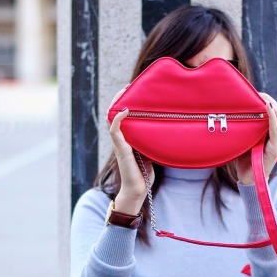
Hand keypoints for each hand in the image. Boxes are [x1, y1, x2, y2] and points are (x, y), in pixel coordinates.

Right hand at [107, 93, 153, 214]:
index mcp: (126, 138)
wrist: (138, 190)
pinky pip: (115, 130)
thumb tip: (165, 127)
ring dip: (116, 103)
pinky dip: (118, 119)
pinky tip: (125, 110)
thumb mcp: (150, 151)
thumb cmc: (145, 173)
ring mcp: (119, 143)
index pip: (120, 116)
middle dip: (118, 98)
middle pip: (113, 113)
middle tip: (128, 86)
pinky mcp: (121, 149)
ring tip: (124, 92)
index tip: (133, 91)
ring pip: (111, 118)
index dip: (123, 102)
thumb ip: (152, 139)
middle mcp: (120, 138)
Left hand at [235, 93, 276, 183]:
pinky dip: (271, 117)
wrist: (248, 180)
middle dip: (269, 100)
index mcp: (274, 133)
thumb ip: (249, 127)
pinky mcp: (276, 149)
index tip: (256, 92)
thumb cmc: (246, 159)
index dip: (268, 100)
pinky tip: (267, 107)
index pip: (275, 112)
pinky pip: (275, 130)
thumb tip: (239, 112)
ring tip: (260, 97)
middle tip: (256, 92)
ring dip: (270, 105)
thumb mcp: (247, 139)